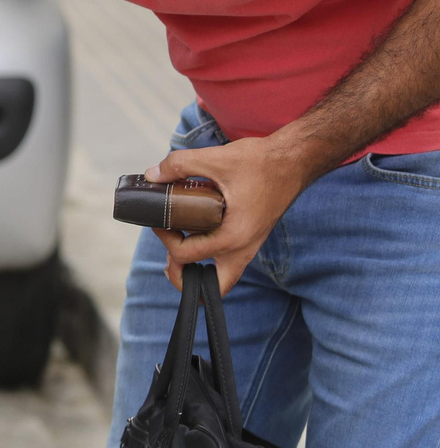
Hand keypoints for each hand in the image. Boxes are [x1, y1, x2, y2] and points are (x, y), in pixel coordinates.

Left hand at [146, 137, 308, 293]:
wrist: (295, 161)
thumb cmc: (262, 162)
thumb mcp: (215, 158)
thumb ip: (179, 165)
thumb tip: (152, 174)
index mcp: (234, 236)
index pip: (187, 256)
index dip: (165, 240)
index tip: (158, 221)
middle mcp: (244, 248)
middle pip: (214, 288)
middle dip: (185, 278)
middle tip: (169, 259)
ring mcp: (250, 245)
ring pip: (224, 277)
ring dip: (198, 268)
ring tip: (178, 245)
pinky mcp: (252, 237)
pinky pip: (229, 259)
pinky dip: (209, 253)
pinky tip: (195, 230)